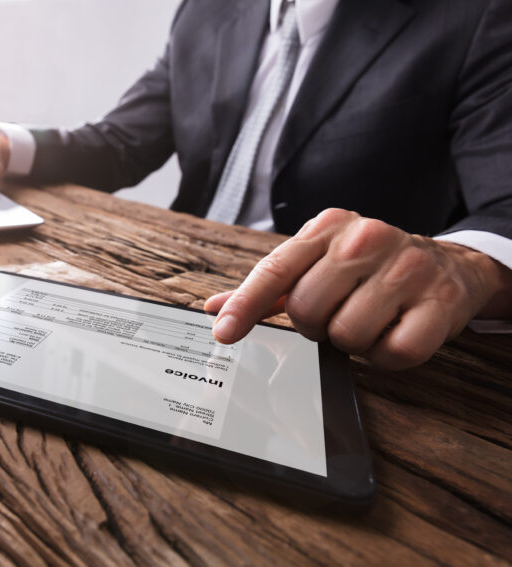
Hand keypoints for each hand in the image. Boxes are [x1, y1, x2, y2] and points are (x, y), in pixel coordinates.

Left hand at [204, 209, 511, 369]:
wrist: (449, 264)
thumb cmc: (369, 268)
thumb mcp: (318, 262)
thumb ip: (269, 287)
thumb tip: (216, 307)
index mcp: (328, 227)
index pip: (276, 269)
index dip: (246, 305)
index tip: (224, 333)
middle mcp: (366, 238)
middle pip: (307, 309)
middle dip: (315, 326)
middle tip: (337, 315)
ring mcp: (407, 267)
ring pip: (348, 334)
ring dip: (353, 342)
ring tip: (369, 321)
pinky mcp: (440, 300)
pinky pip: (393, 352)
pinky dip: (387, 355)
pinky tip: (395, 332)